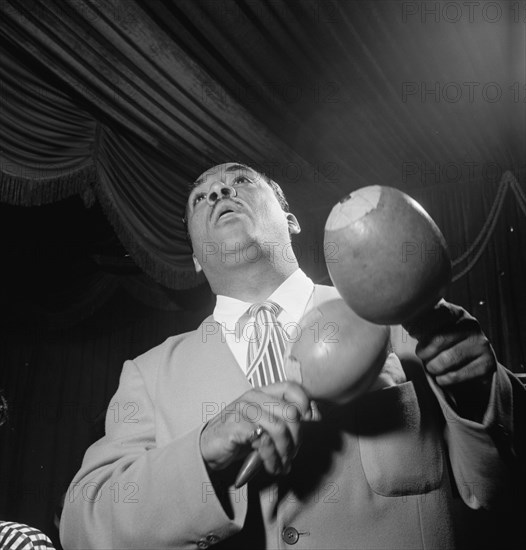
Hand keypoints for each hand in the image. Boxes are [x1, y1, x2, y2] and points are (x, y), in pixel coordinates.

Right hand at [200, 381, 313, 475]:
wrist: (207, 448)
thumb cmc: (238, 436)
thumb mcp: (263, 424)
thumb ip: (283, 419)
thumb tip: (315, 416)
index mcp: (262, 393)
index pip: (290, 387)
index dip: (305, 402)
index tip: (310, 421)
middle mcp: (253, 397)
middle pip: (290, 412)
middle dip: (297, 438)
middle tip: (292, 454)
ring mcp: (243, 410)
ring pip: (279, 428)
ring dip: (285, 452)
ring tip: (282, 465)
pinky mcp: (235, 426)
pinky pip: (263, 441)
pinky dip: (271, 458)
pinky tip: (270, 466)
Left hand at [406, 300, 496, 419]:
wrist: (473, 360)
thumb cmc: (445, 341)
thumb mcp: (433, 327)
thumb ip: (418, 321)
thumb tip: (402, 319)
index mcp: (456, 312)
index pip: (433, 316)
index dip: (418, 327)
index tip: (412, 334)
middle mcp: (471, 324)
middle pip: (438, 339)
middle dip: (424, 351)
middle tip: (421, 355)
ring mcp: (481, 344)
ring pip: (447, 359)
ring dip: (433, 367)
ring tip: (431, 367)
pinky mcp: (487, 363)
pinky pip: (457, 375)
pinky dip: (444, 379)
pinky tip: (442, 377)